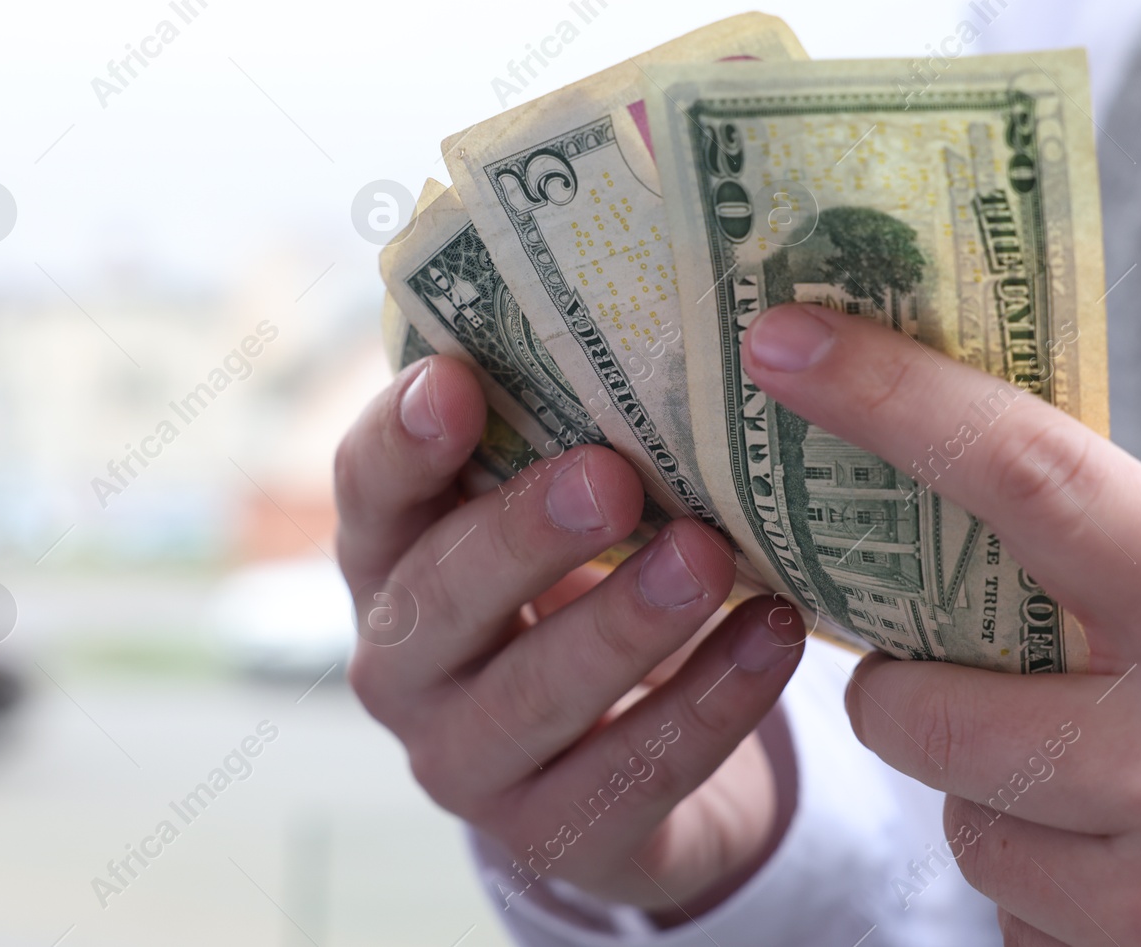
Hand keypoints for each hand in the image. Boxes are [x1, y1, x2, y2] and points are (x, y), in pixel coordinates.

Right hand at [335, 356, 804, 916]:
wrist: (624, 761)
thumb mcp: (552, 513)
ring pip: (532, 696)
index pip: (366, 493)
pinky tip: (774, 635)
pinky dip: (708, 703)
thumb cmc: (581, 588)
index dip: (401, 441)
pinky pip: (632, 774)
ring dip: (623, 623)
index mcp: (391, 560)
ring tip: (708, 557)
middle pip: (438, 599)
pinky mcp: (555, 836)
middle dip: (522, 535)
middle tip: (609, 476)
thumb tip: (648, 304)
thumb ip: (558, 434)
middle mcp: (403, 665)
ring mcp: (467, 763)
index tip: (456, 380)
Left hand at [742, 303, 1140, 945]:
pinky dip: (1053, 890)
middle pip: (916, 711)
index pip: (1030, 478)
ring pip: (966, 832)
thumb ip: (1139, 583)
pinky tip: (1138, 872)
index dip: (891, 397)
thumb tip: (973, 517)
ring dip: (992, 799)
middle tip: (950, 671)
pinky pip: (1022, 923)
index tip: (786, 341)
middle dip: (903, 691)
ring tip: (1092, 782)